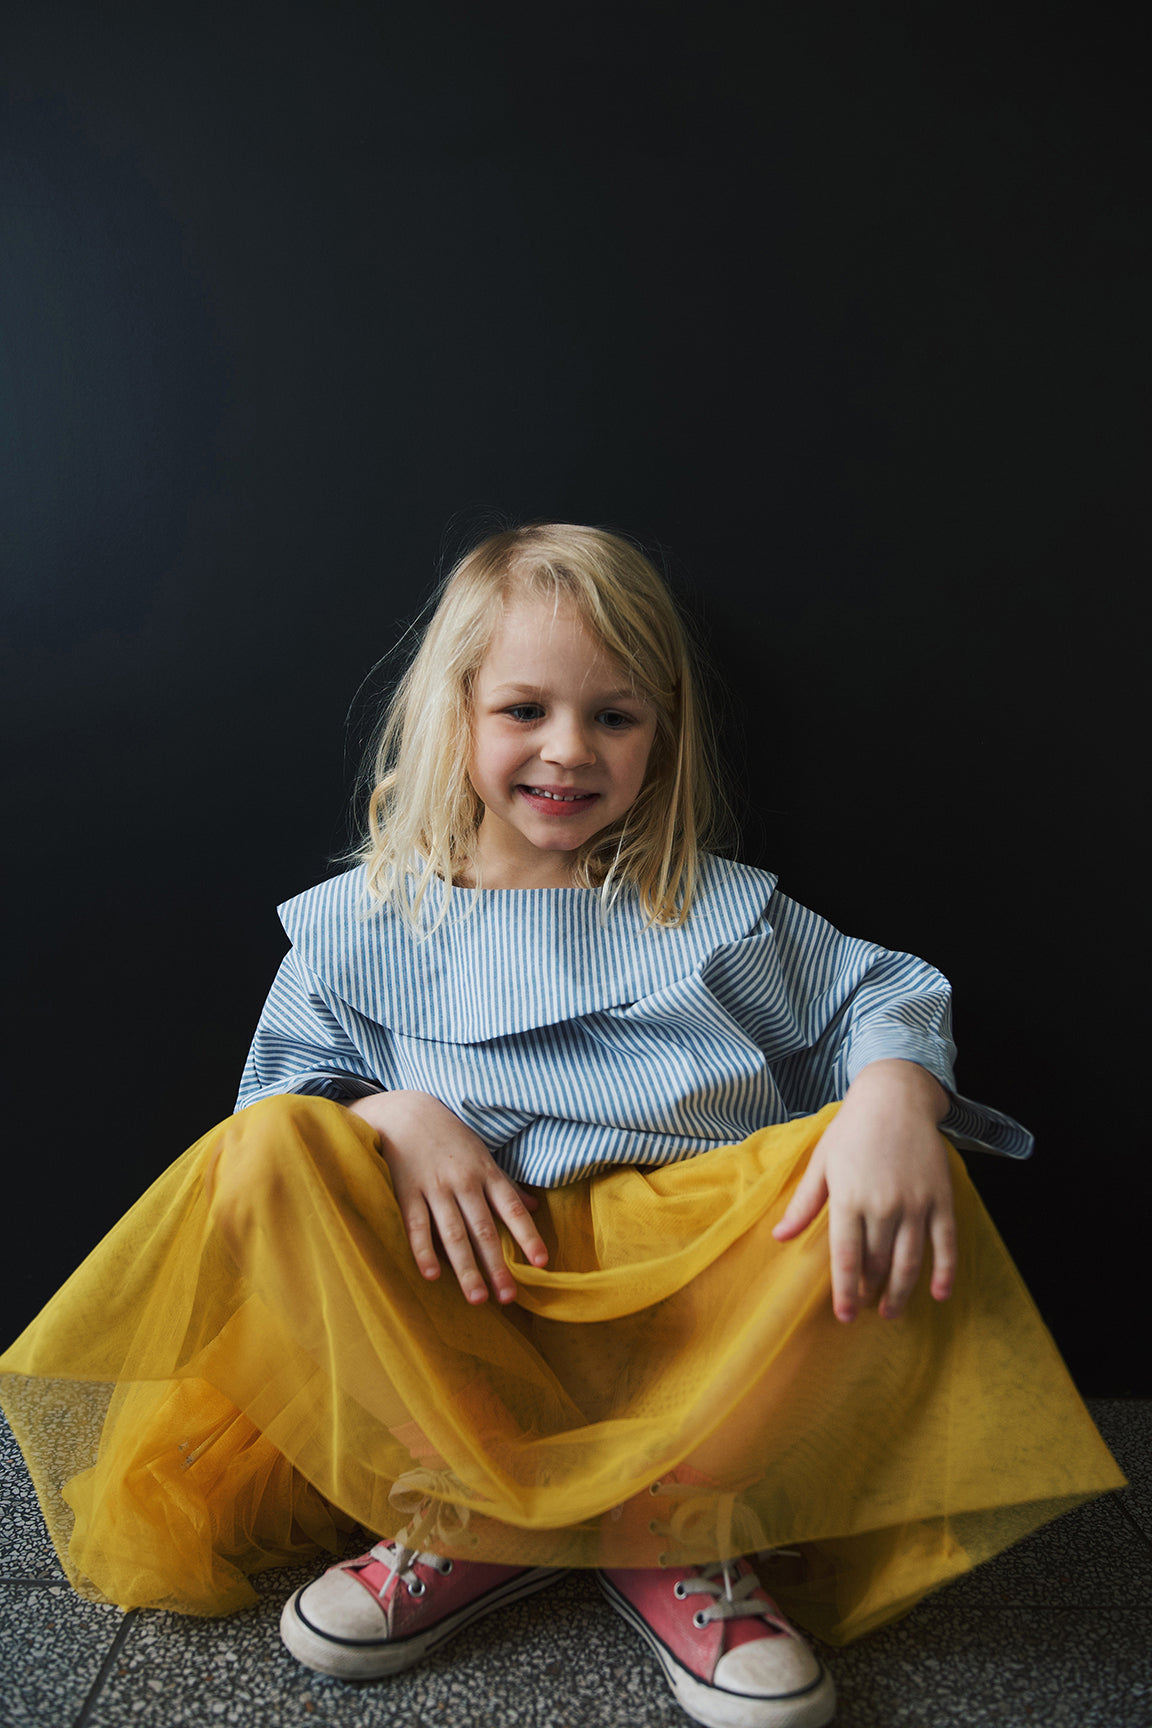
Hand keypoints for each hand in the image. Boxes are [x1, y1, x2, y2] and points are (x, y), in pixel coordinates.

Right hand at [348, 1090, 547, 1304]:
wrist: (407, 1113)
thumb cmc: (451, 1138)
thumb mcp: (483, 1156)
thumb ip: (507, 1185)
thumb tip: (536, 1207)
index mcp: (486, 1173)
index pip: (512, 1209)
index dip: (528, 1236)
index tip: (541, 1263)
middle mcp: (464, 1183)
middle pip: (484, 1230)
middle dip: (496, 1265)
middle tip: (508, 1297)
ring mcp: (434, 1188)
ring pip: (453, 1234)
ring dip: (466, 1268)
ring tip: (478, 1298)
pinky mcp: (407, 1192)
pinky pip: (417, 1226)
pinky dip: (423, 1251)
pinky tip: (431, 1275)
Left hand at [772, 1060, 955, 1322]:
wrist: (895, 1097)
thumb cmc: (852, 1129)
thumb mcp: (822, 1162)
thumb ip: (804, 1203)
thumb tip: (778, 1237)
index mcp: (849, 1197)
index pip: (847, 1257)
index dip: (846, 1291)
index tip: (844, 1315)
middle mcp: (883, 1205)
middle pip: (878, 1262)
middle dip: (871, 1291)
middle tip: (866, 1309)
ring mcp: (916, 1203)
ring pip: (910, 1260)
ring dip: (901, 1291)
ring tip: (891, 1311)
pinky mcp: (941, 1198)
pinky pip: (946, 1242)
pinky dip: (945, 1272)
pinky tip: (939, 1294)